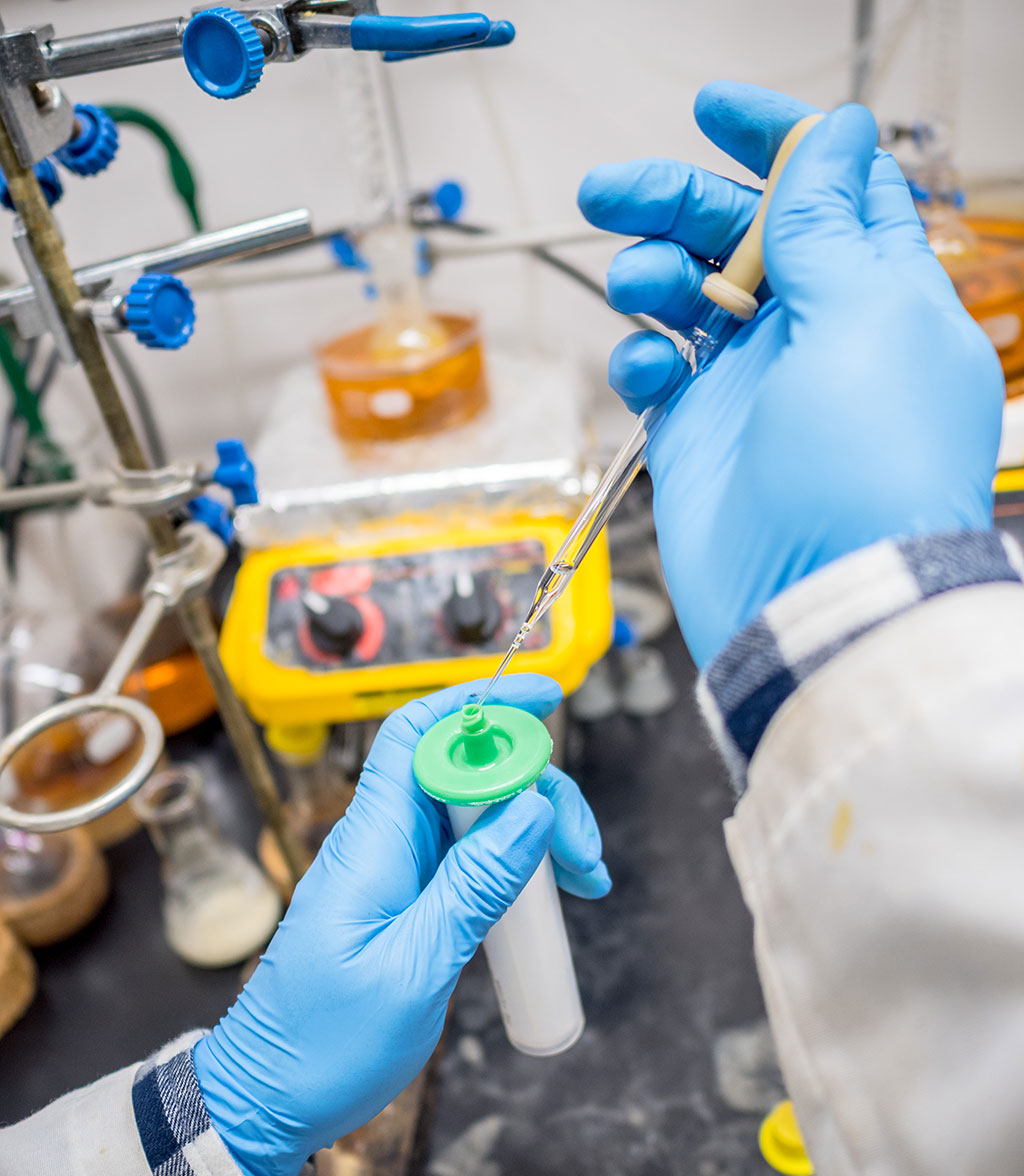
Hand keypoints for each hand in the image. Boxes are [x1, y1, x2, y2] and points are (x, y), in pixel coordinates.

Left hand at [194, 676, 608, 1175]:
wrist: (268, 1102)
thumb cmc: (327, 1045)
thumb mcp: (415, 968)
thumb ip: (475, 884)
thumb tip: (533, 806)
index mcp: (372, 842)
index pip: (420, 735)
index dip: (480, 702)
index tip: (545, 697)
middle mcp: (383, 843)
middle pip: (468, 771)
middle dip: (539, 791)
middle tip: (587, 857)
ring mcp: (396, 871)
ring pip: (479, 814)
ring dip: (538, 832)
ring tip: (586, 882)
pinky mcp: (407, 901)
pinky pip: (471, 858)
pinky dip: (517, 866)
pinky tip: (551, 897)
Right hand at [578, 82, 1003, 666]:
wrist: (815, 603)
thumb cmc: (867, 469)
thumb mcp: (862, 318)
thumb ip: (830, 225)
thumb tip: (838, 133)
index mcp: (877, 291)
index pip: (829, 188)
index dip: (775, 140)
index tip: (714, 110)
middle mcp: (815, 331)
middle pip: (738, 234)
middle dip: (676, 202)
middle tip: (610, 191)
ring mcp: (752, 384)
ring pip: (685, 293)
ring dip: (650, 274)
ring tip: (638, 287)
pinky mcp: (697, 432)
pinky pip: (654, 367)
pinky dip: (638, 356)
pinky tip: (646, 371)